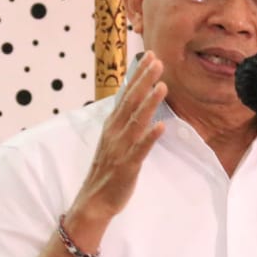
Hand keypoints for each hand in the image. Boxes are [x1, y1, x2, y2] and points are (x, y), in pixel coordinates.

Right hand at [67, 52, 167, 238]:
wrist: (93, 201)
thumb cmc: (106, 169)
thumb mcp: (113, 139)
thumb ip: (123, 120)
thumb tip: (134, 100)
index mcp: (112, 124)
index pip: (126, 94)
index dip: (137, 75)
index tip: (149, 56)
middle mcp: (114, 132)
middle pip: (131, 101)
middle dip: (144, 80)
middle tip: (158, 61)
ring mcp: (120, 148)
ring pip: (136, 121)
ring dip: (149, 103)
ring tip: (162, 86)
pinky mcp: (127, 165)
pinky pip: (140, 149)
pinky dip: (150, 137)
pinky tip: (161, 126)